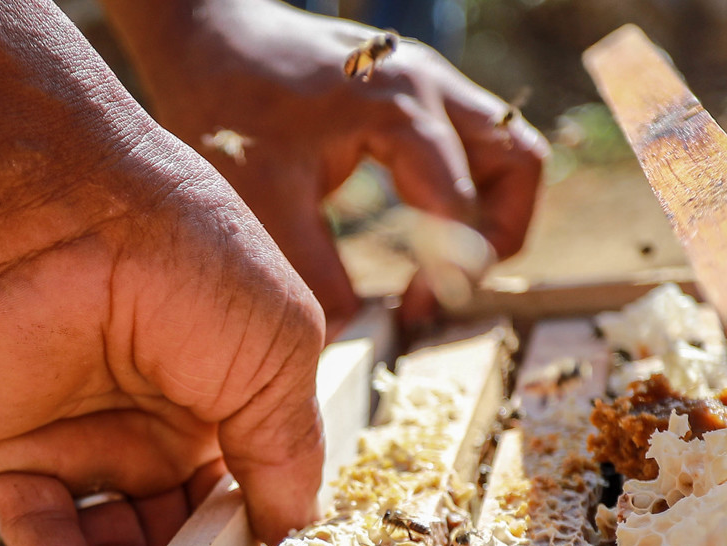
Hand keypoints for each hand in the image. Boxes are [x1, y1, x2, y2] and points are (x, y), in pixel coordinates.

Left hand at [0, 1, 325, 545]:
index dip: (262, 530)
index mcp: (232, 393)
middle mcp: (162, 422)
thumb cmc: (196, 258)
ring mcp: (90, 439)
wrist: (70, 213)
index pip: (251, 485)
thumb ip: (292, 449)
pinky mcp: (19, 452)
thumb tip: (297, 527)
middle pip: (183, 524)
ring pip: (116, 540)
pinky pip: (43, 531)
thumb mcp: (281, 353)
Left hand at [101, 0, 548, 333]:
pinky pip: (479, 139)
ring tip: (449, 261)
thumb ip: (312, 272)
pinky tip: (424, 224)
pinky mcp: (421, 87)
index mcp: (400, 110)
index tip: (413, 314)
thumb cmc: (227, 104)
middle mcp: (431, 86)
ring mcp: (433, 80)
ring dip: (495, 211)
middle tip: (447, 287)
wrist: (205, 29)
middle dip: (497, 239)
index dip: (450, 273)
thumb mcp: (263, 199)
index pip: (463, 207)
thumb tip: (352, 335)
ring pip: (511, 149)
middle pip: (520, 165)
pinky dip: (470, 188)